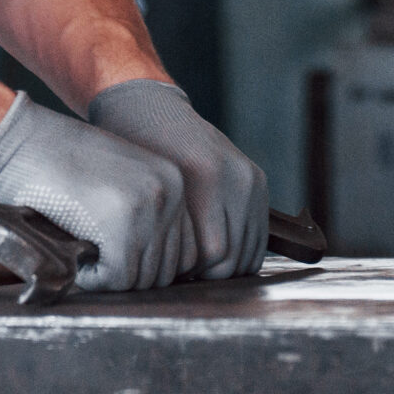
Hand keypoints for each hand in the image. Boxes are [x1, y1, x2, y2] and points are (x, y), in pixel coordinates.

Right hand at [0, 93, 197, 289]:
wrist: (17, 142)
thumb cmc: (58, 167)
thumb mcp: (118, 182)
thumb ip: (144, 218)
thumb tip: (158, 273)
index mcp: (174, 180)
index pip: (184, 253)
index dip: (145, 265)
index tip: (113, 256)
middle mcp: (170, 191)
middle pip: (168, 270)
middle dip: (129, 275)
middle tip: (94, 259)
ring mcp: (148, 205)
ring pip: (144, 278)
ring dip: (110, 277)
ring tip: (83, 253)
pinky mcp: (121, 222)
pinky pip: (118, 279)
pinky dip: (93, 279)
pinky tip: (76, 257)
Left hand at [87, 79, 267, 279]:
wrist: (150, 111)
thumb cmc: (135, 155)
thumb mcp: (146, 192)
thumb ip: (169, 234)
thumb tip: (180, 282)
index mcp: (206, 178)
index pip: (214, 255)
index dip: (190, 274)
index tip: (169, 275)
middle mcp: (235, 177)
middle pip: (234, 256)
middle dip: (207, 274)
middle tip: (180, 273)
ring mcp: (251, 179)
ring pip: (249, 251)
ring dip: (224, 266)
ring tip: (193, 263)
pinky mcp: (258, 181)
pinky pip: (257, 235)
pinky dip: (240, 252)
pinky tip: (213, 252)